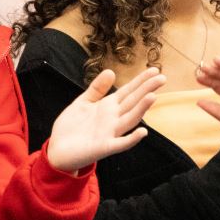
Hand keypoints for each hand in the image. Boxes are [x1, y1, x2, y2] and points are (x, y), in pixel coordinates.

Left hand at [47, 67, 167, 173]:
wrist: (57, 149)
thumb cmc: (71, 127)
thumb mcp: (83, 103)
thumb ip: (97, 89)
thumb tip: (111, 71)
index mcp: (108, 106)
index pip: (128, 91)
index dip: (141, 81)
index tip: (156, 70)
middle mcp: (113, 119)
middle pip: (133, 102)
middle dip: (147, 90)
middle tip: (162, 78)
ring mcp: (110, 133)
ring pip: (129, 119)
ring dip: (141, 110)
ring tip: (152, 97)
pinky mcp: (103, 147)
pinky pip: (120, 144)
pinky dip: (131, 139)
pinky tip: (143, 132)